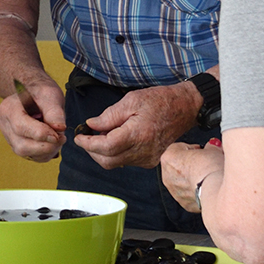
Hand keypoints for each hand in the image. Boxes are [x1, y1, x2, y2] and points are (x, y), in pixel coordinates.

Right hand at [0, 75, 66, 160]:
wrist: (34, 94)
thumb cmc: (41, 92)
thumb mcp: (49, 95)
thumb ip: (54, 112)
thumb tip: (60, 129)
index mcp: (9, 109)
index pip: (21, 127)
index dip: (41, 134)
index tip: (58, 135)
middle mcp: (6, 125)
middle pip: (22, 145)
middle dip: (45, 146)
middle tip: (62, 138)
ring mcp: (10, 137)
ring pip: (26, 154)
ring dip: (47, 151)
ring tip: (59, 138)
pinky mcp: (18, 145)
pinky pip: (32, 156)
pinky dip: (45, 153)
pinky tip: (53, 142)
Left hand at [72, 80, 201, 170]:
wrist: (185, 108)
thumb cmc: (160, 101)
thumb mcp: (131, 100)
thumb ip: (109, 116)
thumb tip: (91, 125)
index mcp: (137, 134)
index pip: (105, 147)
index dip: (87, 144)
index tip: (78, 137)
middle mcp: (143, 151)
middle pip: (107, 160)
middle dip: (92, 150)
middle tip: (86, 136)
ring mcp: (148, 159)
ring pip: (116, 163)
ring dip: (103, 152)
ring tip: (102, 135)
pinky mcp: (150, 161)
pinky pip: (126, 161)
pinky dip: (116, 153)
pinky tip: (116, 139)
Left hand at [160, 141, 220, 209]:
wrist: (215, 189)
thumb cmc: (210, 167)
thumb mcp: (212, 149)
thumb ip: (210, 147)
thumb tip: (212, 146)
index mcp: (169, 158)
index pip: (179, 148)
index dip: (193, 149)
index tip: (202, 151)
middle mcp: (167, 175)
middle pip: (179, 166)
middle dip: (192, 164)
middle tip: (207, 163)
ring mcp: (175, 192)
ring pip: (183, 181)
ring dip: (194, 178)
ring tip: (209, 176)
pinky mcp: (185, 203)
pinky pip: (190, 194)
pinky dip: (198, 191)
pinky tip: (208, 188)